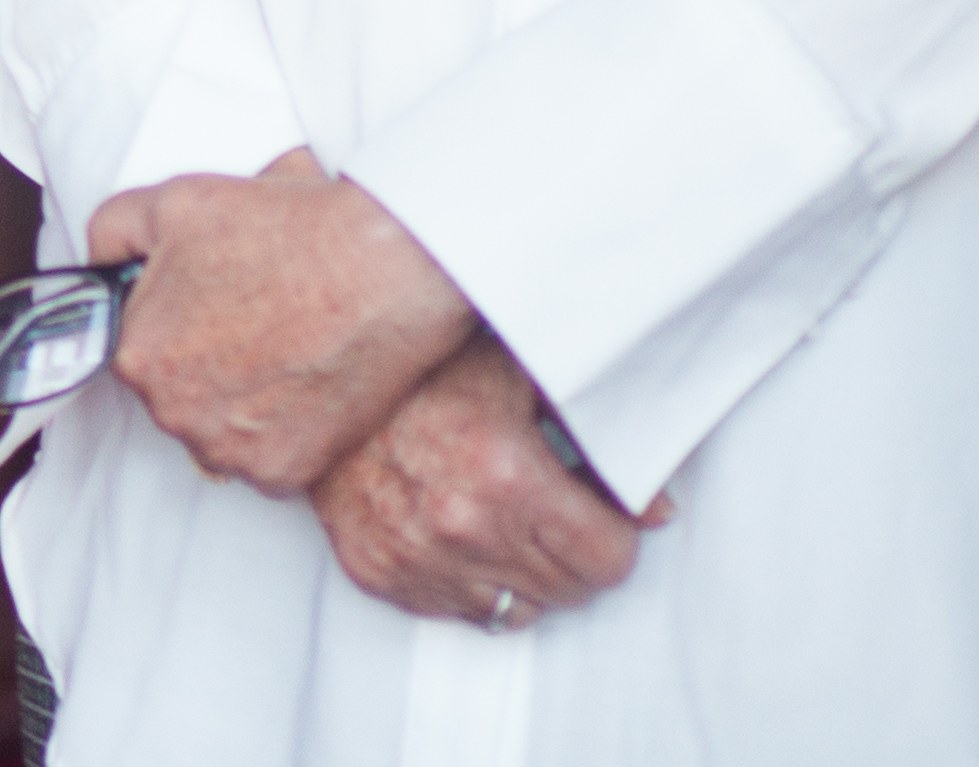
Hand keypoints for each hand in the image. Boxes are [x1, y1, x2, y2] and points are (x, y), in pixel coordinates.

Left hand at [83, 151, 470, 495]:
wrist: (384, 269)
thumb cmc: (286, 232)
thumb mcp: (172, 202)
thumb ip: (112, 232)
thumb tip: (96, 262)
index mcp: (138, 354)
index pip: (138, 348)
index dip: (175, 322)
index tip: (211, 306)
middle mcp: (175, 414)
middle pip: (178, 394)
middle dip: (207, 363)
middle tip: (256, 321)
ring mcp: (232, 451)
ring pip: (221, 432)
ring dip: (243, 403)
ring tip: (286, 349)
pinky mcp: (286, 474)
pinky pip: (269, 460)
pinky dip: (286, 432)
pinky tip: (307, 383)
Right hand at [315, 334, 652, 626]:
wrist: (319, 375)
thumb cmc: (424, 366)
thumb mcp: (521, 376)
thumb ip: (599, 435)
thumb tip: (659, 509)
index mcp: (505, 473)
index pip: (608, 560)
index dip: (613, 531)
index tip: (597, 508)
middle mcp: (460, 526)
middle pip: (569, 590)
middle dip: (573, 553)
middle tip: (551, 508)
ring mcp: (414, 557)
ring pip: (517, 612)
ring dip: (521, 573)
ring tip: (501, 516)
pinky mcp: (377, 573)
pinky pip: (457, 613)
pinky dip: (468, 582)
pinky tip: (456, 529)